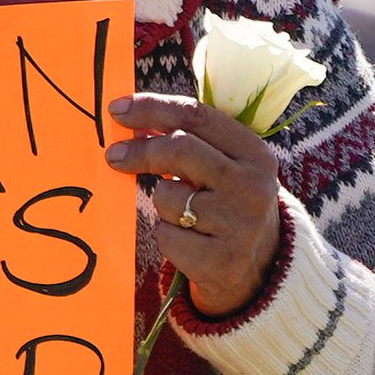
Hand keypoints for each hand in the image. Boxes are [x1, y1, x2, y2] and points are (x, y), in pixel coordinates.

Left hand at [105, 94, 285, 318]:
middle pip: (179, 149)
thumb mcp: (224, 167)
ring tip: (184, 215)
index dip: (152, 108)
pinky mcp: (221, 260)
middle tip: (113, 155)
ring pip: (167, 197)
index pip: (196, 116)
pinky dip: (167, 236)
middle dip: (140, 150)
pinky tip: (190, 241)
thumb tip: (130, 118)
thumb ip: (189, 141)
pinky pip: (166, 236)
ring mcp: (239, 225)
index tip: (117, 109)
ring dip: (161, 204)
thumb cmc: (226, 204)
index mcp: (254, 153)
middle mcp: (252, 186)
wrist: (260, 266)